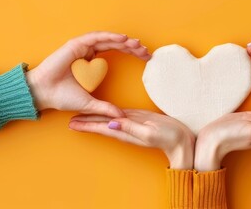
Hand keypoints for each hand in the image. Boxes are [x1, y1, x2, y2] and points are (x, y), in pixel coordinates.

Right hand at [26, 31, 150, 116]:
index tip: (145, 58)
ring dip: (123, 41)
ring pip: (107, 39)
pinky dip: (109, 37)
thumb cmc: (62, 97)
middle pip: (115, 44)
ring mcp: (82, 48)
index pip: (116, 53)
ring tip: (137, 45)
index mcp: (91, 63)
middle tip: (146, 51)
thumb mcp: (90, 104)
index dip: (131, 53)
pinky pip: (95, 38)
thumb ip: (105, 108)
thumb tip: (121, 116)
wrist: (43, 94)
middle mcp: (88, 53)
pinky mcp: (75, 45)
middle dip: (132, 47)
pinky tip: (122, 39)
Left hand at [69, 109, 194, 168]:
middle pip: (100, 124)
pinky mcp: (138, 118)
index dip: (86, 125)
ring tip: (81, 115)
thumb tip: (110, 123)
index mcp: (125, 132)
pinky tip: (104, 110)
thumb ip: (130, 128)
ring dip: (94, 117)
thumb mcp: (149, 131)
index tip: (71, 123)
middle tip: (69, 120)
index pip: (101, 127)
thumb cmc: (168, 137)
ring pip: (107, 119)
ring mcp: (131, 123)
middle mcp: (125, 128)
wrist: (181, 141)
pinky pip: (118, 114)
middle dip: (85, 122)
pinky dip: (108, 112)